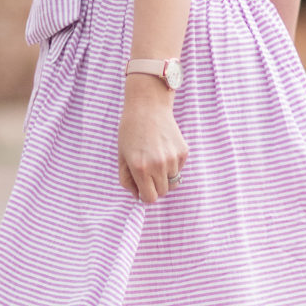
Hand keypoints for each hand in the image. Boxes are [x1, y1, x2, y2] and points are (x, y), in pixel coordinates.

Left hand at [118, 78, 188, 203]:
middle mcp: (158, 165)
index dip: (145, 195)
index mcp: (140, 168)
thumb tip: (138, 196)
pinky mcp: (183, 152)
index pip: (150, 198)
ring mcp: (173, 158)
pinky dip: (172, 165)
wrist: (147, 107)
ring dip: (164, 176)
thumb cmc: (130, 132)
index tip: (143, 187)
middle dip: (155, 187)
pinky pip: (179, 169)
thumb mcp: (122, 157)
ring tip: (155, 158)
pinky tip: (164, 149)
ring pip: (173, 181)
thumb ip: (127, 180)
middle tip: (148, 173)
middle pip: (163, 192)